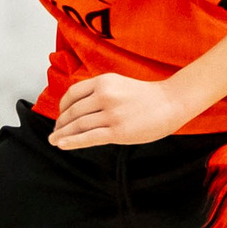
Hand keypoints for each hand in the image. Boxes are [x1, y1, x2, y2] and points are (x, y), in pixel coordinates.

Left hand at [49, 74, 187, 149]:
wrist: (171, 102)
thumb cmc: (147, 96)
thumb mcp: (118, 85)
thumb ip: (99, 93)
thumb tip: (78, 109)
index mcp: (103, 81)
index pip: (72, 94)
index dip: (62, 107)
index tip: (60, 117)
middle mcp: (104, 95)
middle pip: (73, 112)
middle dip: (61, 124)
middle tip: (55, 133)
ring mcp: (111, 114)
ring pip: (78, 125)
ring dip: (63, 134)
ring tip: (55, 141)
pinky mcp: (118, 131)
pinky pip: (89, 138)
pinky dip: (72, 142)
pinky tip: (62, 145)